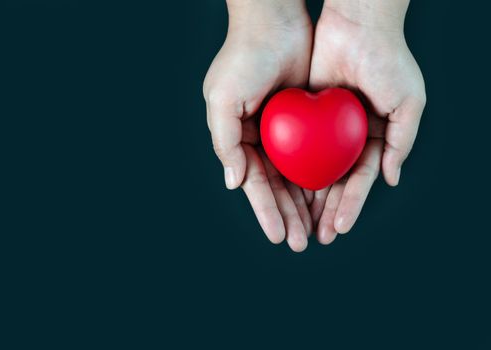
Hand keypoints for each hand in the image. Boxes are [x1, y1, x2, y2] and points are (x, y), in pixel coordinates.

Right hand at [203, 0, 313, 250]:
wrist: (274, 22)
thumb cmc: (242, 58)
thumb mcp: (221, 99)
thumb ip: (223, 142)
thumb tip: (233, 183)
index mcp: (237, 139)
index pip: (253, 184)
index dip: (265, 211)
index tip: (278, 237)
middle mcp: (260, 139)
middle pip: (276, 187)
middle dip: (288, 216)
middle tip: (302, 243)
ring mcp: (284, 132)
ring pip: (297, 176)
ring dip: (306, 204)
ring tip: (318, 231)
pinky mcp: (306, 120)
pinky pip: (315, 155)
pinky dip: (321, 176)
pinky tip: (330, 197)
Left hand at [307, 0, 426, 243]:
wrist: (357, 22)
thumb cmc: (388, 59)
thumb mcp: (408, 102)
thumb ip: (402, 142)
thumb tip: (390, 180)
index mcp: (374, 137)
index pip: (360, 180)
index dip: (350, 205)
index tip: (339, 228)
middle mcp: (348, 136)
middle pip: (334, 181)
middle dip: (325, 210)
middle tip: (314, 237)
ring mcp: (325, 127)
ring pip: (313, 168)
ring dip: (305, 197)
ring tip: (297, 224)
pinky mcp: (305, 113)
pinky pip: (296, 145)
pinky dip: (290, 168)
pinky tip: (282, 190)